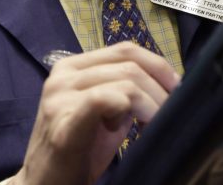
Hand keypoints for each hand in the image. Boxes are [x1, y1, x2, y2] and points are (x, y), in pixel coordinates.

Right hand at [11, 42, 180, 184]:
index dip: (158, 65)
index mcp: (73, 66)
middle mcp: (63, 74)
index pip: (125, 50)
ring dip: (151, 104)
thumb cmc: (80, 151)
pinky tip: (131, 128)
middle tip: (172, 113)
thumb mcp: (106, 113)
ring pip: (125, 82)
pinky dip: (129, 109)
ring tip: (152, 125)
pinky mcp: (63, 121)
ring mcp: (60, 95)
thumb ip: (126, 92)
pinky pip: (103, 100)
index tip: (177, 88)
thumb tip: (168, 84)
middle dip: (160, 90)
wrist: (45, 184)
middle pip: (129, 65)